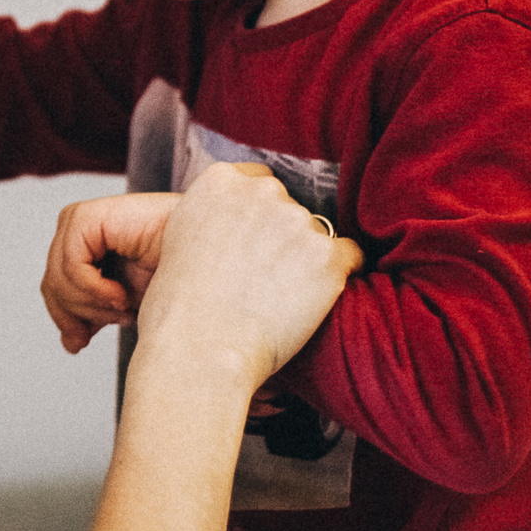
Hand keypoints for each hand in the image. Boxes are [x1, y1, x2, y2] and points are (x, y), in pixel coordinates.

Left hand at [40, 192, 179, 352]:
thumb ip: (93, 316)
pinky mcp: (86, 217)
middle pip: (53, 286)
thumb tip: (68, 343)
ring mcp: (80, 220)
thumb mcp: (124, 305)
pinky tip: (119, 293)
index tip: (82, 342)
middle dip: (83, 312)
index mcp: (86, 248)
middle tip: (120, 316)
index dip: (65, 318)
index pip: (53, 289)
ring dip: (92, 304)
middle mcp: (79, 230)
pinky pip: (70, 266)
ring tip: (123, 304)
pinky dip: (93, 289)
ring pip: (58, 279)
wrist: (204, 257)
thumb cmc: (176, 276)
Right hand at [130, 162, 363, 390]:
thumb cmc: (182, 308)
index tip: (251, 244)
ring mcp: (299, 222)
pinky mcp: (328, 256)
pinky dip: (339, 277)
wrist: (200, 350)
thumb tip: (244, 218)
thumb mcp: (180, 235)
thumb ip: (216, 212)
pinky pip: (350, 257)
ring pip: (317, 236)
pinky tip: (314, 300)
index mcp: (221, 181)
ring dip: (306, 261)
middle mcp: (262, 192)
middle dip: (282, 237)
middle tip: (261, 278)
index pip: (260, 182)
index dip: (258, 217)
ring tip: (277, 299)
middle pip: (289, 207)